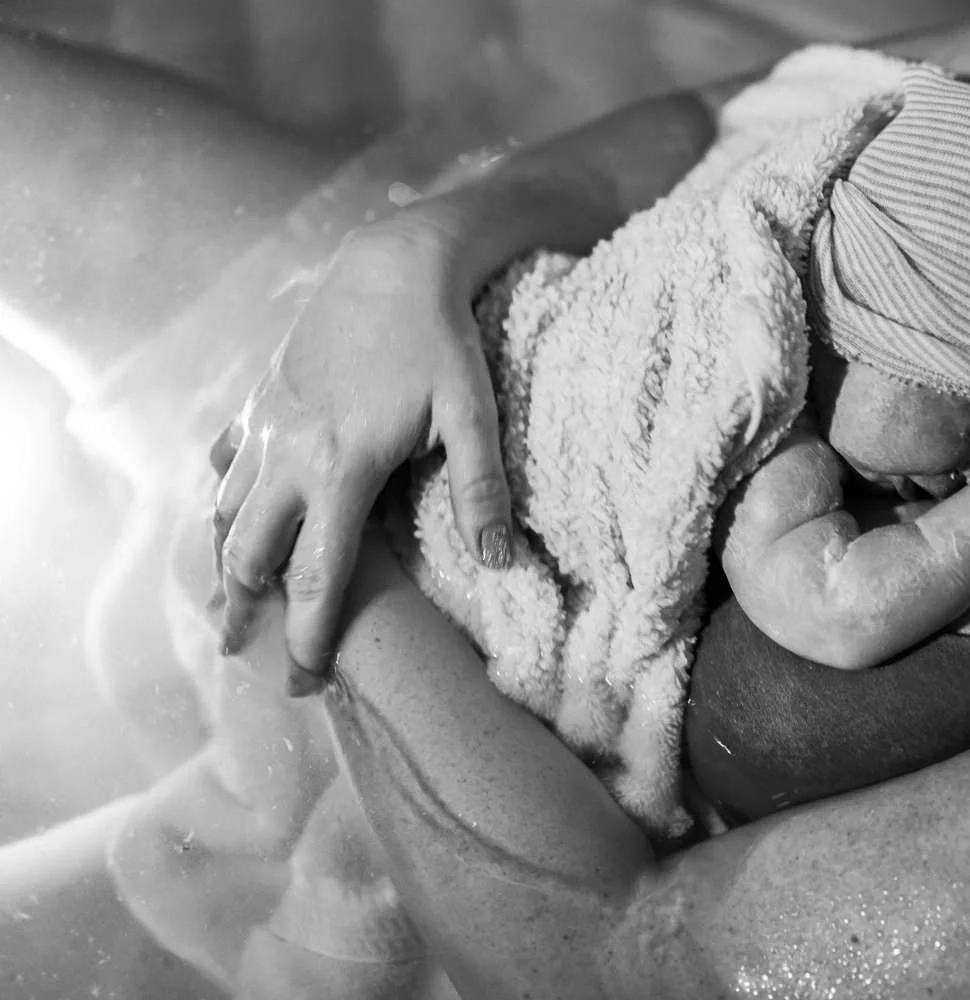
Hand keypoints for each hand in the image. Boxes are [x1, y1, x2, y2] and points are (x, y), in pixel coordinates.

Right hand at [211, 219, 513, 689]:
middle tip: (244, 660)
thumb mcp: (473, 414)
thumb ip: (483, 490)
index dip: (309, 635)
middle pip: (250, 555)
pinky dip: (219, 501)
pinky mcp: (259, 400)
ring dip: (223, 564)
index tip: (307, 680)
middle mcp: (287, 454)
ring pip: (223, 512)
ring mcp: (265, 425)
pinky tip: (223, 522)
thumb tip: (503, 563)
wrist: (391, 263)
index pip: (318, 575)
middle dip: (245, 614)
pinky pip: (223, 463)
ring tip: (226, 610)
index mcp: (342, 469)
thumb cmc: (441, 341)